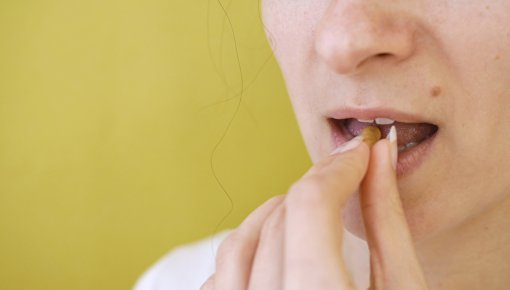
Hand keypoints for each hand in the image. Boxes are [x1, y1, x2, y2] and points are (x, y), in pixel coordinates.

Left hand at [201, 136, 428, 289]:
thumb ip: (388, 223)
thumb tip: (379, 157)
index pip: (311, 205)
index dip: (338, 169)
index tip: (358, 156)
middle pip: (279, 220)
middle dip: (315, 190)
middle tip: (344, 176)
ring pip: (238, 244)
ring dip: (273, 214)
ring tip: (305, 206)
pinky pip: (220, 279)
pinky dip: (244, 254)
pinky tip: (272, 251)